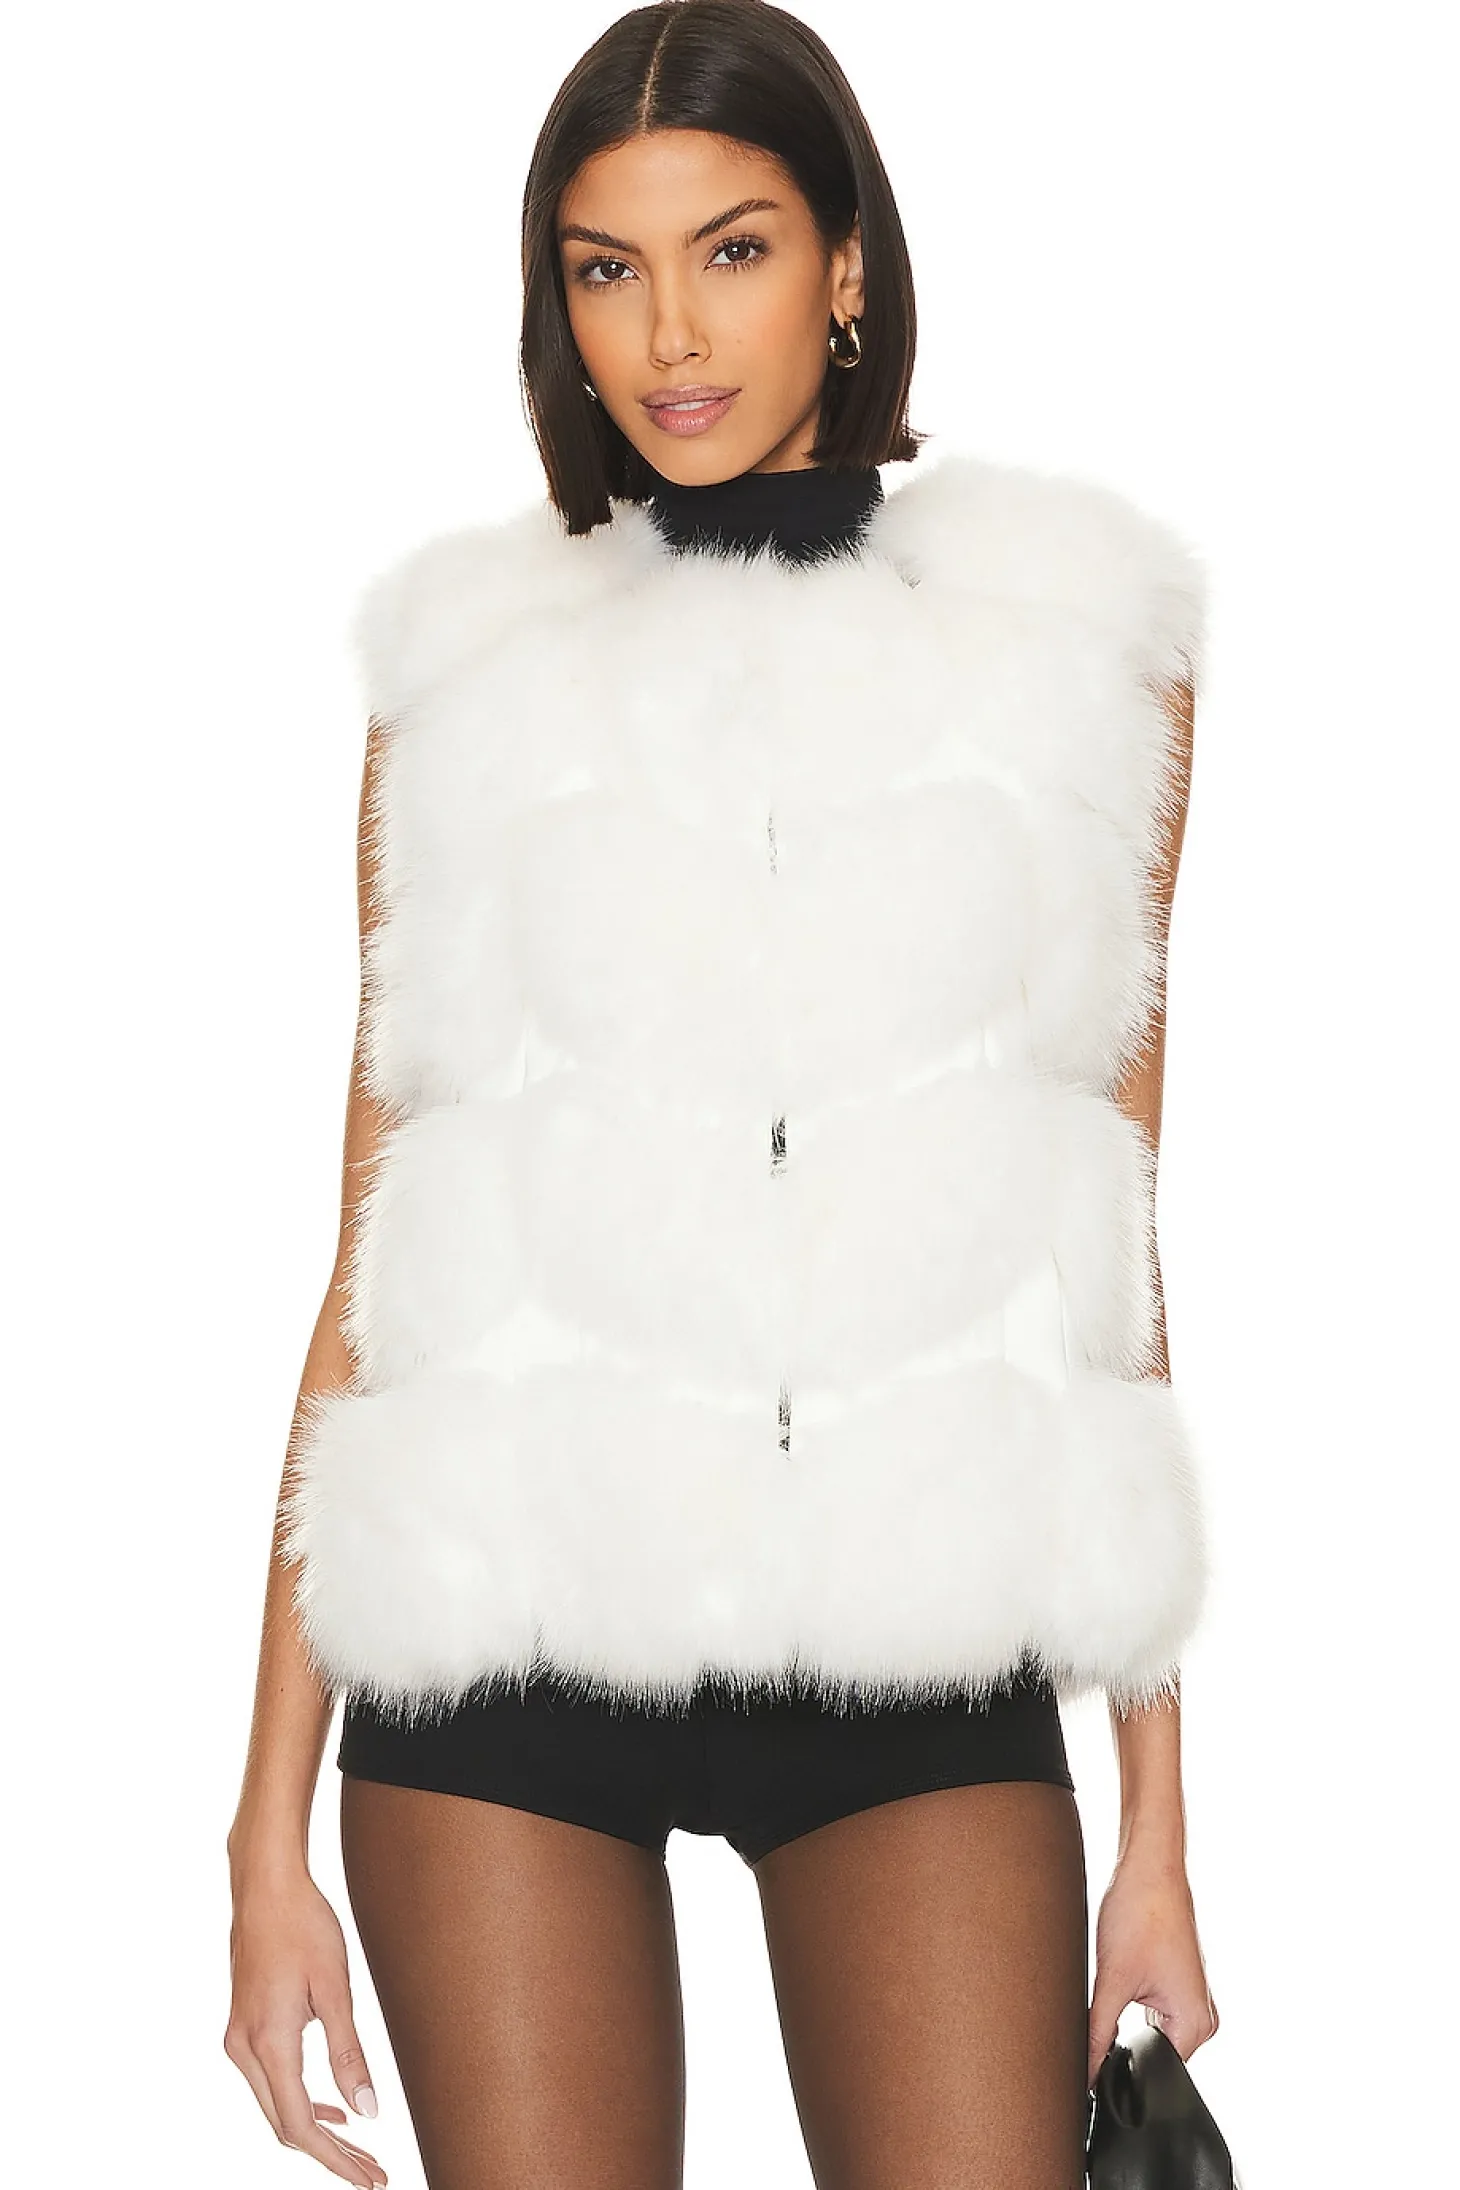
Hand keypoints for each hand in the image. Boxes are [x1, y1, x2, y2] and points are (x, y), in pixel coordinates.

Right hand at [224, 1860, 386, 2186]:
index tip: (369, 2178)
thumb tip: (367, 2113)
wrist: (265, 1886)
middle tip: (373, 2171)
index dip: (336, 2160)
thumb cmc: (304, 1926)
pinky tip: (330, 2105)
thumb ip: (349, 2053)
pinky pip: (269, 2083)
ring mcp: (238, 2039)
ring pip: (275, 2106)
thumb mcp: (335, 1988)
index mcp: (269, 2044)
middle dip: (329, 2154)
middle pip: (286, 2125)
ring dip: (315, 2130)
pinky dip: (299, 2101)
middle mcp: (244, 2050)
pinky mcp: (243, 2027)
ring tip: (359, 2148)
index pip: (301, 2126)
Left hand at [1086, 1843, 1218, 2089]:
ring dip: (1125, 2020)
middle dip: (1121, 2044)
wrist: (1150, 1865)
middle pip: (1152, 2054)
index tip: (1093, 2055)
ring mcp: (1191, 2001)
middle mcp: (1202, 2018)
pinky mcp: (1178, 1985)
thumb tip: (1085, 2075)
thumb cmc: (1140, 1913)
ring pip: (1149, 2032)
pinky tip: (1121, 1976)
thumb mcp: (1113, 1980)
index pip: (1155, 2072)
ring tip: (1116, 1982)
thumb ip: (1098, 2034)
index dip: (1119, 2069)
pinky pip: (1154, 2013)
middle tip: (1100, 2009)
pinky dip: (1131, 2003)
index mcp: (1195, 2026)